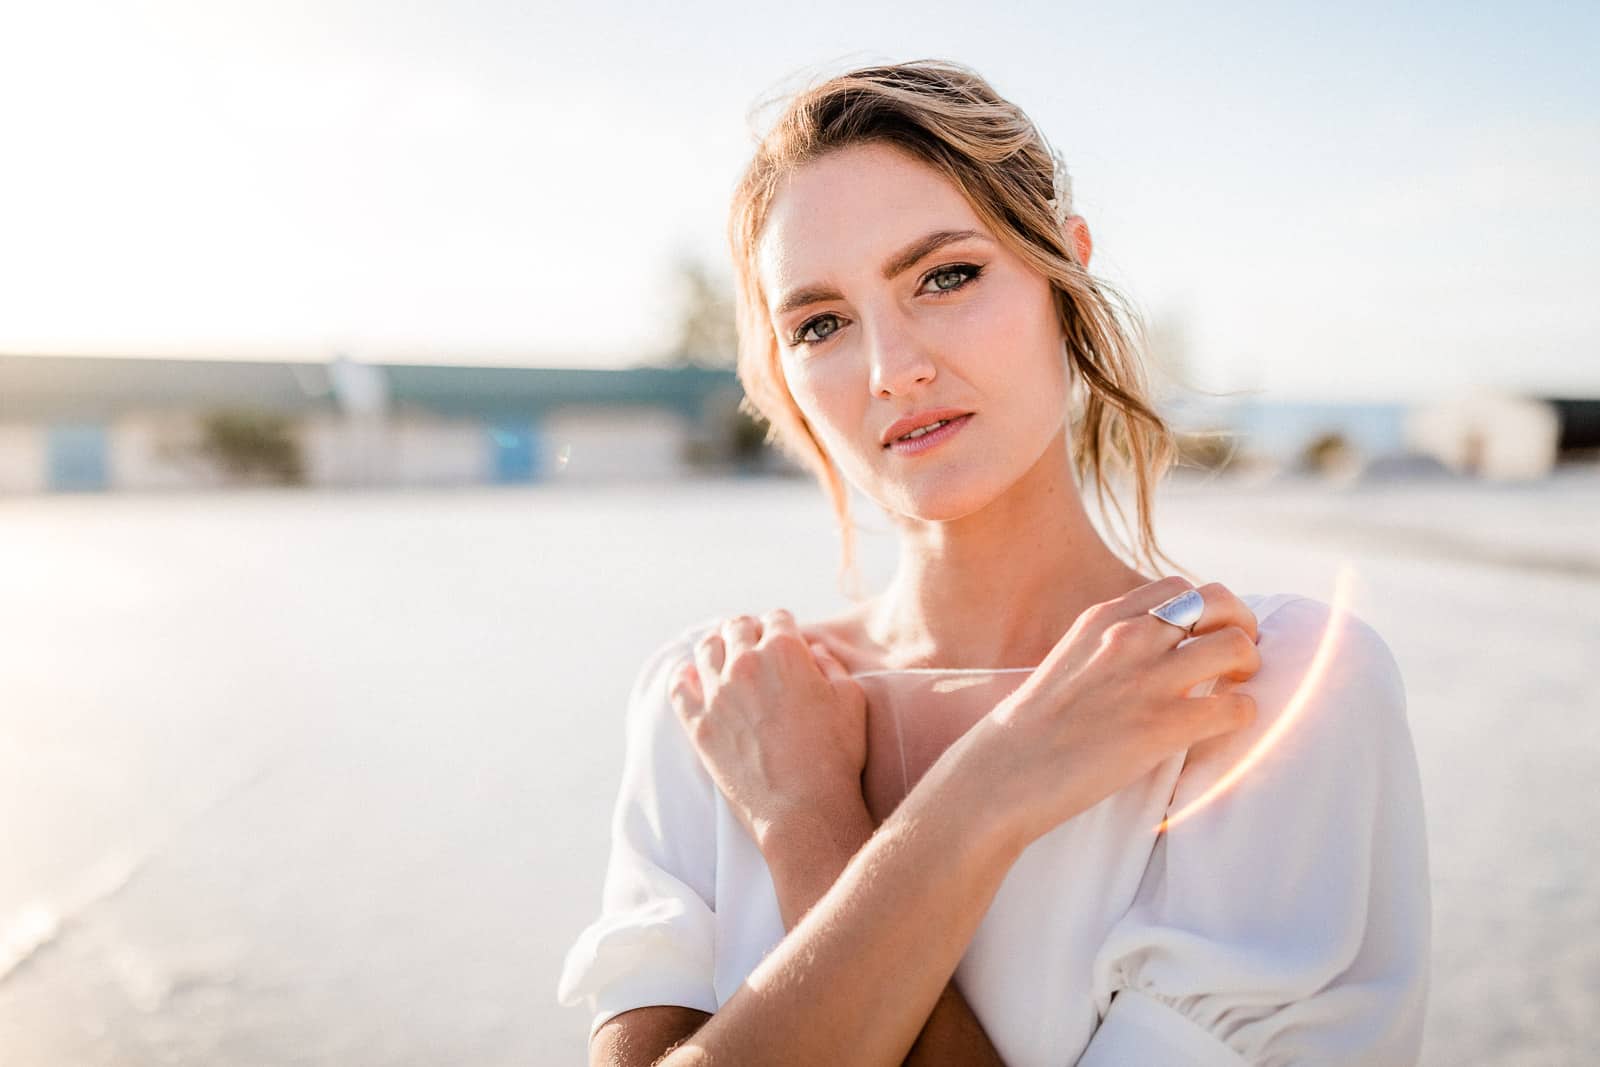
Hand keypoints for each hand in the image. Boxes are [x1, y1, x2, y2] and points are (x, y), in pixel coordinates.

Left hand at [667, 608, 868, 850]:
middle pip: (737, 627)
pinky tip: (690, 677)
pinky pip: (678, 687)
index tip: (784, 636)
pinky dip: (683, 676)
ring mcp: (717, 694)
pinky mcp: (699, 724)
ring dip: (717, 646)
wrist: (803, 808)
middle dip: (748, 630)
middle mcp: (745, 664)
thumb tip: (814, 652)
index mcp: (784, 652)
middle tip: (754, 642)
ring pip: (705, 649)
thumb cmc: (835, 755)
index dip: (783, 625)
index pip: (777, 618)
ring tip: (723, 654)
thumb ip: (831, 666)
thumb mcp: (850, 700)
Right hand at [965, 577, 1261, 848]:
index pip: (1179, 587)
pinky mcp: (1162, 726)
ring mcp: (1147, 679)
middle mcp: (1128, 637)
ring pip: (1236, 646)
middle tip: (1239, 653)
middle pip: (1218, 602)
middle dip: (1241, 624)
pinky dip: (1243, 714)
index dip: (1207, 608)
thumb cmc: (1032, 727)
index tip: (1208, 634)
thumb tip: (1150, 651)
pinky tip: (1227, 724)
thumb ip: (1108, 646)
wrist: (1005, 771)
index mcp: (1103, 618)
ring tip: (1237, 686)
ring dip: (1248, 665)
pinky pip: (1235, 707)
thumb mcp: (1068, 660)